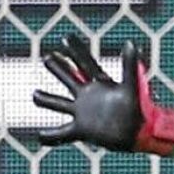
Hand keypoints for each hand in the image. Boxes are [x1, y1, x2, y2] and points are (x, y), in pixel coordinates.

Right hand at [33, 36, 173, 154]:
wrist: (139, 134)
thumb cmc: (139, 110)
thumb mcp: (131, 86)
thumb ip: (129, 66)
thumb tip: (130, 43)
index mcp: (101, 85)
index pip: (85, 63)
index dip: (76, 49)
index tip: (66, 37)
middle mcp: (90, 97)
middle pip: (70, 79)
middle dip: (59, 68)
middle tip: (47, 56)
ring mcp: (83, 114)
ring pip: (59, 104)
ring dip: (47, 99)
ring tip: (34, 94)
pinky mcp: (80, 131)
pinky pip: (60, 134)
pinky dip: (49, 136)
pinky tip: (38, 137)